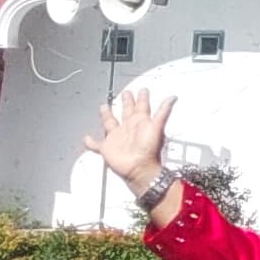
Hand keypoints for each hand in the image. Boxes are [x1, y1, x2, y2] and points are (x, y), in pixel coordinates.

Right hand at [85, 84, 178, 216]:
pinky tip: (86, 138)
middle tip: (126, 93)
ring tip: (103, 107)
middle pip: (126, 111)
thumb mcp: (157, 127)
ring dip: (107, 115)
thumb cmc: (149, 149)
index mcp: (140, 122)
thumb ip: (163, 111)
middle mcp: (128, 128)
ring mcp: (117, 138)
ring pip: (110, 123)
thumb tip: (173, 97)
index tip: (142, 90)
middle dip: (126, 102)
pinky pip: (96, 144)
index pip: (142, 106)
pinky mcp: (107, 148)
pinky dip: (90, 142)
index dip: (142, 98)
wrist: (139, 168)